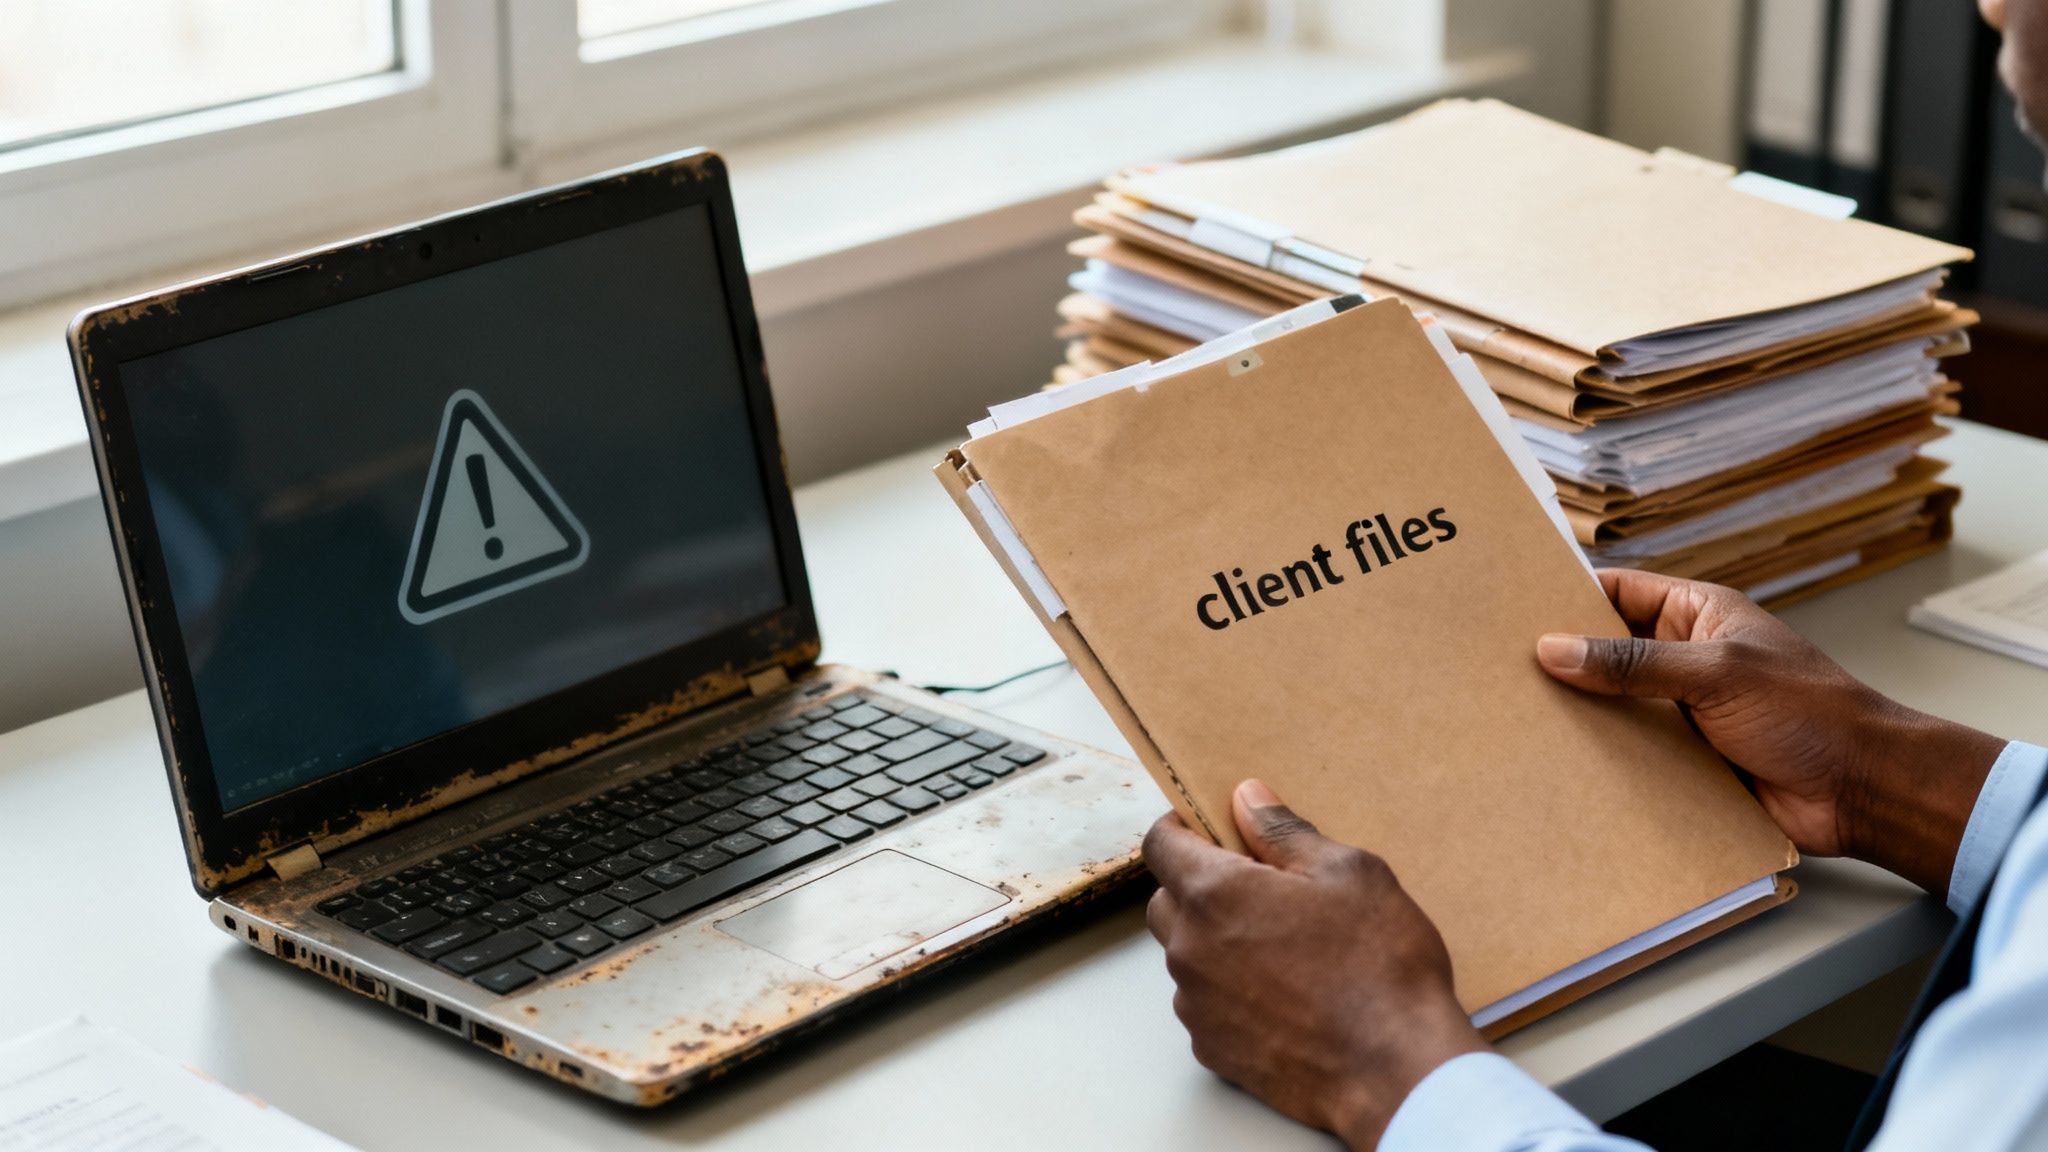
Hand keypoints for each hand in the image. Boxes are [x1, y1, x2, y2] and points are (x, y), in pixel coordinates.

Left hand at [1143, 780, 1486, 1149]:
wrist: (1397, 1070)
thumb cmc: (1379, 966)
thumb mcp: (1348, 873)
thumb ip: (1284, 832)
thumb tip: (1247, 800)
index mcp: (1214, 893)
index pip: (1160, 845)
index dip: (1180, 829)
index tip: (1207, 829)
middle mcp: (1190, 949)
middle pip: (1166, 901)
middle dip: (1197, 886)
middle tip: (1256, 889)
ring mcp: (1198, 1004)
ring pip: (1184, 956)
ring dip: (1213, 942)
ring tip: (1279, 948)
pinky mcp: (1213, 1049)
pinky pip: (1204, 1005)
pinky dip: (1228, 992)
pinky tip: (1282, 994)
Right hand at [1536, 568, 2004, 894]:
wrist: (1864, 791)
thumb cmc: (1813, 714)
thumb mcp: (1717, 674)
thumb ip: (1634, 666)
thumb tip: (1555, 649)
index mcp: (1698, 616)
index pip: (1618, 593)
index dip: (1567, 598)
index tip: (1511, 608)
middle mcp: (1686, 659)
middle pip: (1606, 654)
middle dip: (1562, 664)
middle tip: (1499, 673)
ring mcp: (1684, 712)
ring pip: (1613, 708)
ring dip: (1580, 719)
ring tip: (1517, 722)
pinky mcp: (1685, 762)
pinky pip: (1631, 757)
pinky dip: (1603, 763)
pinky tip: (1561, 769)